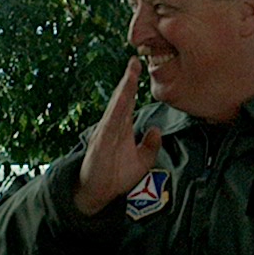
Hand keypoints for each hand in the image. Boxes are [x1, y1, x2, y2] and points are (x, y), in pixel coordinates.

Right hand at [73, 57, 162, 216]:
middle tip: (134, 61)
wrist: (97, 194)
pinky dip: (116, 111)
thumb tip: (156, 129)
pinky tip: (122, 100)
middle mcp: (113, 126)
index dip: (133, 84)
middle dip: (128, 79)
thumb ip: (151, 145)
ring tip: (130, 75)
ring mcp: (105, 133)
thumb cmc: (115, 176)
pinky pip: (110, 124)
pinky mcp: (101, 143)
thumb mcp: (142, 161)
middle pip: (122, 98)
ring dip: (123, 91)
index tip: (139, 65)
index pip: (129, 101)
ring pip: (116, 107)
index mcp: (122, 127)